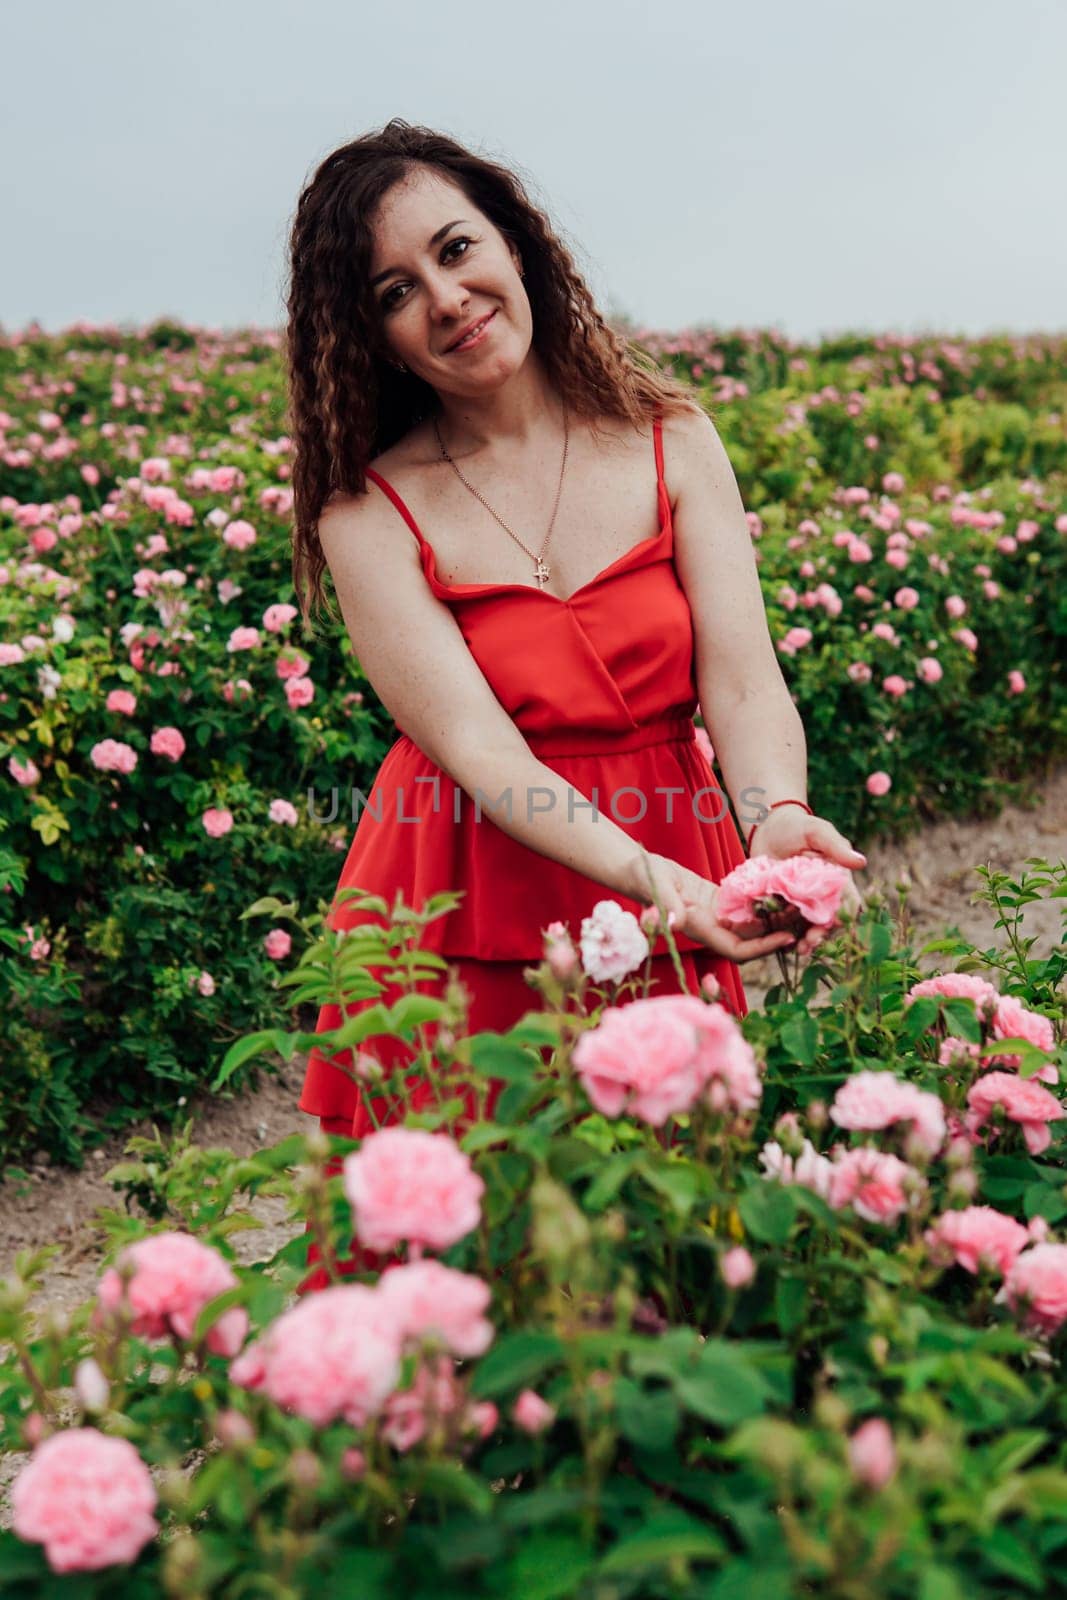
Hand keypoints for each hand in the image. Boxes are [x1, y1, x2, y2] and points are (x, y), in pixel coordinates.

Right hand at [630, 850, 799, 965]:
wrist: (635, 868)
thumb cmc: (643, 876)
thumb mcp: (656, 886)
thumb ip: (667, 905)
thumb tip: (676, 924)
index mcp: (699, 930)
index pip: (736, 950)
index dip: (763, 948)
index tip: (788, 937)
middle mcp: (711, 928)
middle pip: (751, 941)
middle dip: (778, 934)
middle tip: (807, 921)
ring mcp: (715, 916)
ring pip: (751, 925)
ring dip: (775, 918)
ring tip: (802, 905)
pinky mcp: (717, 902)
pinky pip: (745, 908)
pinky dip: (763, 902)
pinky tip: (783, 889)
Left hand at [745, 805, 866, 954]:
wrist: (768, 827)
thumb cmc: (798, 827)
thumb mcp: (817, 832)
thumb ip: (836, 847)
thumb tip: (861, 863)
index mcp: (837, 881)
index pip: (845, 905)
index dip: (841, 920)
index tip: (829, 929)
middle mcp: (822, 896)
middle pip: (826, 922)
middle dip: (819, 937)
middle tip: (808, 946)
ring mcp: (802, 903)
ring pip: (806, 928)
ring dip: (802, 941)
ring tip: (794, 950)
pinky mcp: (782, 905)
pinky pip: (785, 924)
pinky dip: (783, 935)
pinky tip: (777, 944)